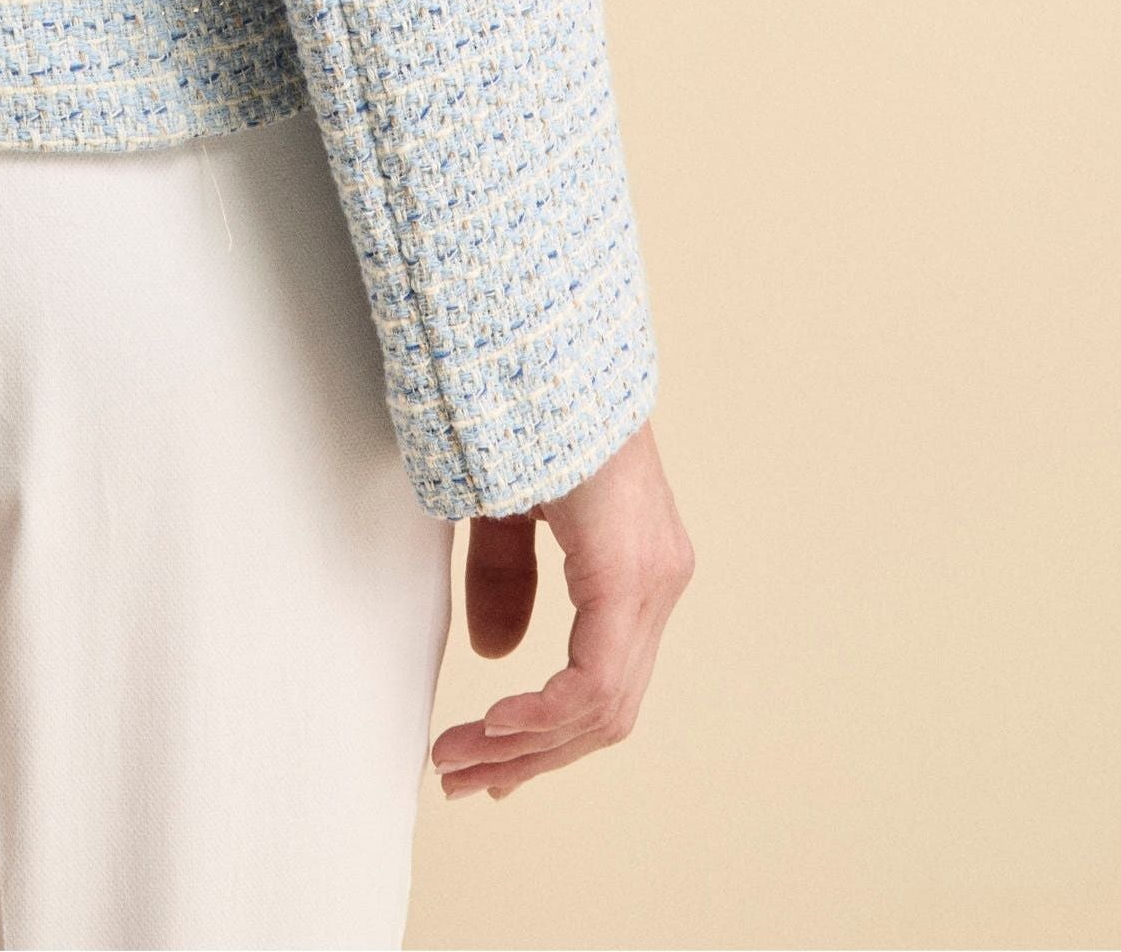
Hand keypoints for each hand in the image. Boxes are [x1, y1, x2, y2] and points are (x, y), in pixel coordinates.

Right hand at [430, 418, 691, 801]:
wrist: (539, 341)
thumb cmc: (526, 406)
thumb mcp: (506, 504)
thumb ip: (508, 576)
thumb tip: (503, 659)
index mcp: (635, 567)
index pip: (602, 684)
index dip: (546, 736)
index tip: (490, 764)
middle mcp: (658, 582)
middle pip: (605, 712)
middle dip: (529, 756)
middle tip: (466, 780)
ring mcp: (654, 579)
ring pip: (603, 707)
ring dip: (525, 744)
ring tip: (461, 760)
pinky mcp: (633, 572)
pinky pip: (596, 678)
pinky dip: (544, 712)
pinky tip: (498, 724)